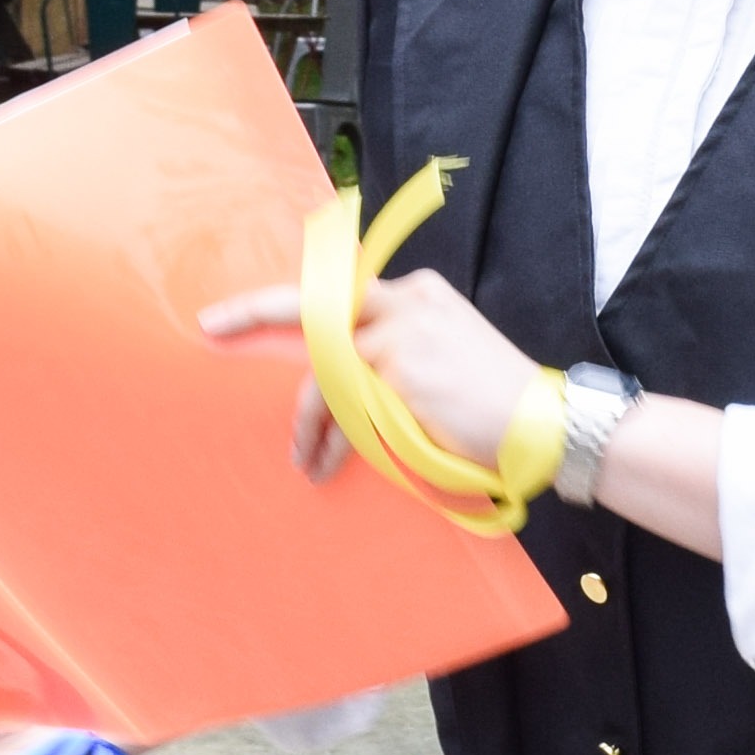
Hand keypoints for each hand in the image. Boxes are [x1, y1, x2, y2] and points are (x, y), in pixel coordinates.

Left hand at [208, 266, 544, 485]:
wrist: (544, 424)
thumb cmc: (493, 404)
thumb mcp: (444, 357)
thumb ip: (397, 352)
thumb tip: (336, 378)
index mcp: (419, 293)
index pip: (343, 291)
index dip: (295, 303)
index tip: (246, 311)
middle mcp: (407, 300)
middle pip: (315, 299)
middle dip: (255, 309)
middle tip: (210, 325)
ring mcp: (401, 332)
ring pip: (322, 366)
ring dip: (305, 420)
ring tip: (303, 460)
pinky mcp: (397, 370)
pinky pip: (340, 406)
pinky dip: (329, 439)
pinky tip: (326, 463)